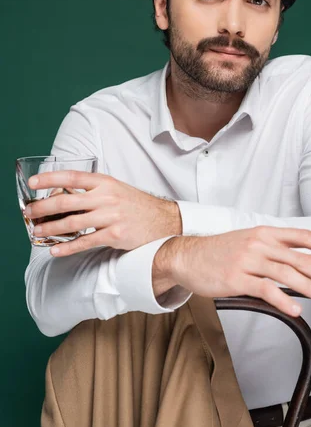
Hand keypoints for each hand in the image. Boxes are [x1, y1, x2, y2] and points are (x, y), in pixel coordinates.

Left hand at [27, 171, 181, 256]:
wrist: (164, 221)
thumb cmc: (137, 206)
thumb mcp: (117, 189)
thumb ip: (94, 190)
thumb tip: (66, 194)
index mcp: (106, 182)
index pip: (73, 177)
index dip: (50, 179)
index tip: (33, 183)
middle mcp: (107, 197)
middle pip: (67, 201)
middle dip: (43, 207)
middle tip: (29, 212)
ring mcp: (111, 216)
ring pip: (72, 222)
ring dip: (51, 228)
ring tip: (37, 231)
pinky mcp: (115, 235)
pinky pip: (85, 241)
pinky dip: (68, 247)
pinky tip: (56, 249)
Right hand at [153, 226, 310, 316]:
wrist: (188, 256)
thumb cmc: (220, 252)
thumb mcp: (249, 241)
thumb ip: (273, 249)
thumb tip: (302, 264)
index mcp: (265, 233)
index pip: (301, 236)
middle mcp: (259, 243)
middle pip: (299, 258)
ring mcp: (247, 260)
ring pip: (286, 274)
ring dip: (310, 288)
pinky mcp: (236, 278)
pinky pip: (266, 290)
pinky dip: (283, 300)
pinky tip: (296, 309)